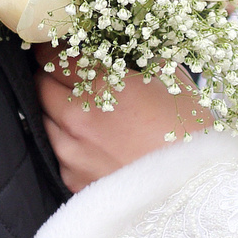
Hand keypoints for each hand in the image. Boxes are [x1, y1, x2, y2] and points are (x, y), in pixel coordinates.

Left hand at [37, 49, 213, 191]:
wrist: (196, 191)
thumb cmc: (191, 134)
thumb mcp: (173, 81)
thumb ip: (143, 58)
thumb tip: (129, 46)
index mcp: (100, 87)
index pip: (53, 57)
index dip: (53, 49)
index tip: (59, 48)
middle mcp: (77, 119)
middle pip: (41, 86)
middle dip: (52, 78)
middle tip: (71, 78)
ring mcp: (72, 153)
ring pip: (45, 121)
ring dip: (57, 112)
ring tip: (85, 113)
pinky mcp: (74, 181)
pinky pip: (58, 154)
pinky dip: (69, 144)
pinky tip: (94, 144)